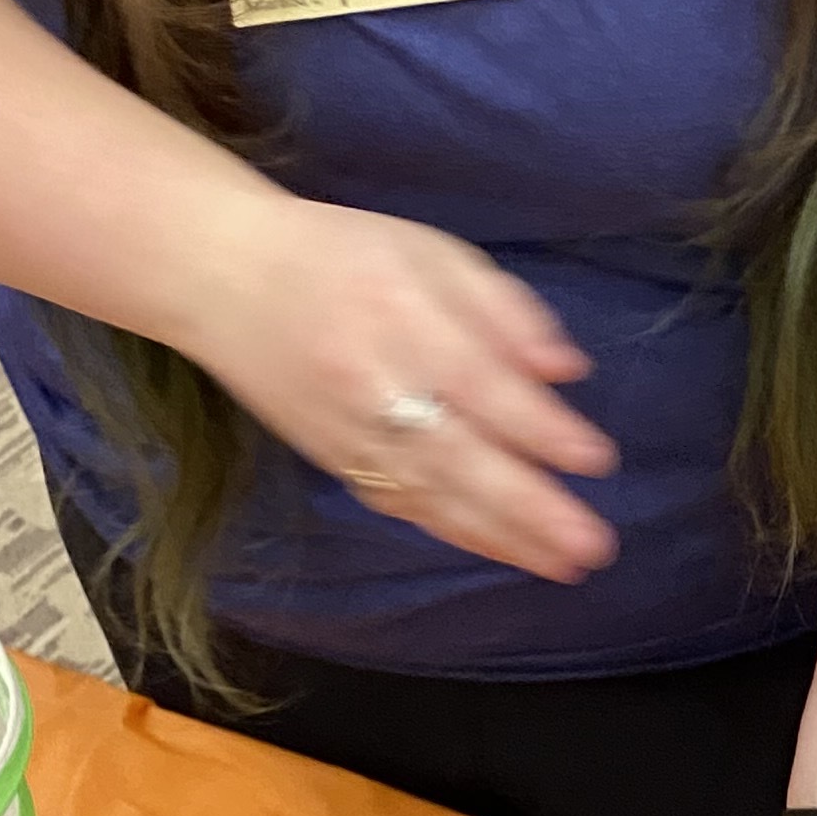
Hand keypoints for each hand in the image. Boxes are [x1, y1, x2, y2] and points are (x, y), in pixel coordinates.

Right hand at [174, 185, 619, 581]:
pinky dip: (452, 531)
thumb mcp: (429, 250)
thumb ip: (500, 308)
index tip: (596, 460)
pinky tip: (500, 549)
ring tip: (561, 565)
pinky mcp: (333, 460)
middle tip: (592, 546)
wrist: (220, 278)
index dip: (541, 430)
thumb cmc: (338, 253)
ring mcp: (349, 433)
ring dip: (500, 536)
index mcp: (403, 323)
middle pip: (460, 459)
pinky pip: (400, 505)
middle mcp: (376, 389)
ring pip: (431, 496)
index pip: (483, 387)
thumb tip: (566, 369)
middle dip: (529, 509)